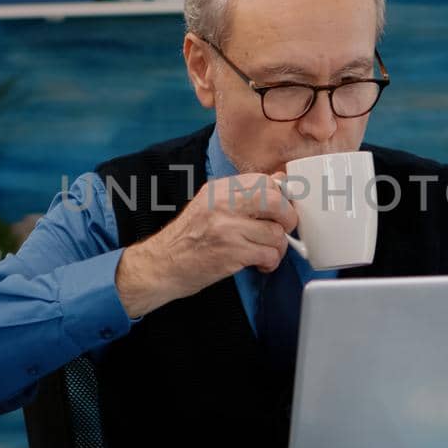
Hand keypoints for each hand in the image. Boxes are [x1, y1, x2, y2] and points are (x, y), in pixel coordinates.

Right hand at [115, 173, 298, 318]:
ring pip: (276, 232)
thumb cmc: (186, 239)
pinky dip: (270, 262)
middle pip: (276, 201)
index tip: (281, 209)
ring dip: (277, 247)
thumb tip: (278, 183)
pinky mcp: (231, 252)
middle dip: (287, 218)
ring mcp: (227, 228)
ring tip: (265, 252)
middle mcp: (223, 204)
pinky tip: (260, 264)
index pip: (265, 181)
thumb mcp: (208, 206)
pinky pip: (268, 254)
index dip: (281, 196)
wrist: (161, 265)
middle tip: (281, 229)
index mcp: (219, 190)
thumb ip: (240, 196)